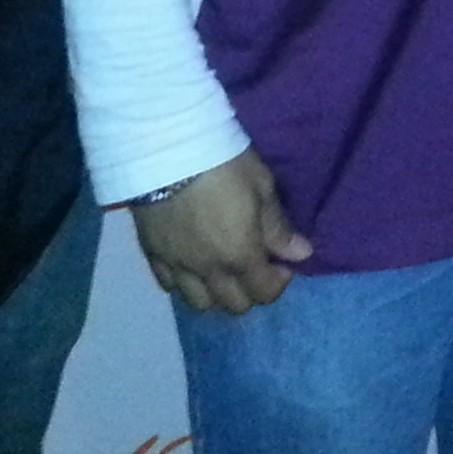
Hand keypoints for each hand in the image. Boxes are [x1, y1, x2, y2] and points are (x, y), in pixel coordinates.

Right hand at [132, 147, 314, 315]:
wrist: (164, 148)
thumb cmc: (222, 162)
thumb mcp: (261, 186)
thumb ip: (278, 227)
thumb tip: (301, 255)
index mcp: (240, 255)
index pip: (264, 292)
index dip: (278, 282)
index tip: (282, 263)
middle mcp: (208, 270)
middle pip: (233, 305)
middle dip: (250, 290)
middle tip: (253, 264)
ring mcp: (177, 265)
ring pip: (198, 303)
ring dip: (215, 292)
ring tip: (221, 268)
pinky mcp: (151, 254)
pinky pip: (168, 284)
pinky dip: (183, 282)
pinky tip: (190, 263)